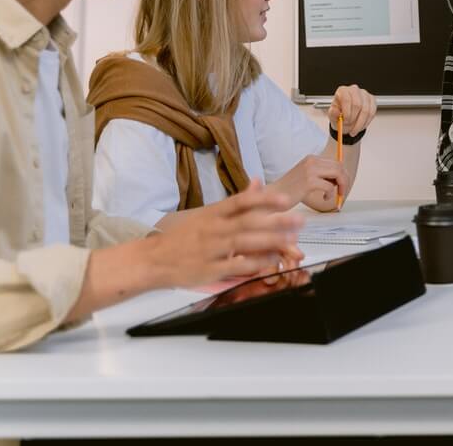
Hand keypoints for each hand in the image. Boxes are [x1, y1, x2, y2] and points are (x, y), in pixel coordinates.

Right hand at [148, 180, 303, 286]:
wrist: (153, 259)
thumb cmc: (184, 236)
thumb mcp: (208, 214)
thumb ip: (236, 202)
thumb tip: (258, 182)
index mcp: (213, 213)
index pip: (241, 202)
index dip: (265, 200)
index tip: (285, 200)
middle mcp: (213, 229)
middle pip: (248, 222)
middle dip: (276, 221)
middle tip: (299, 221)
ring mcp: (211, 249)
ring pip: (244, 243)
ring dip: (270, 242)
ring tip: (291, 241)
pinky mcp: (209, 269)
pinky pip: (234, 266)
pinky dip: (253, 264)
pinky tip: (270, 262)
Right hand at [267, 155, 348, 211]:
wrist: (272, 196)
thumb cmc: (289, 190)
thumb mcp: (306, 176)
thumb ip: (321, 174)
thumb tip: (340, 179)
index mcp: (311, 158)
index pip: (336, 162)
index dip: (343, 174)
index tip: (342, 185)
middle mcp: (311, 161)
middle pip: (339, 166)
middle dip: (345, 180)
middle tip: (342, 192)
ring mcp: (310, 170)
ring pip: (338, 174)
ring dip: (341, 186)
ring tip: (335, 195)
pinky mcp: (309, 182)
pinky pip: (329, 186)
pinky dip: (331, 194)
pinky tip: (324, 198)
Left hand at [329, 84, 375, 135]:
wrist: (346, 117)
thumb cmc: (339, 114)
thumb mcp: (332, 115)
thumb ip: (333, 113)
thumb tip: (335, 112)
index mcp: (343, 91)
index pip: (346, 99)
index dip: (346, 112)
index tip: (345, 121)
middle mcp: (354, 90)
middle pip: (358, 104)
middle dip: (354, 119)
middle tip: (349, 126)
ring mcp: (365, 94)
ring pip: (366, 110)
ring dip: (360, 123)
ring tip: (354, 129)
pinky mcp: (372, 100)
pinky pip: (372, 113)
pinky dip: (366, 122)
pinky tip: (361, 126)